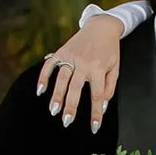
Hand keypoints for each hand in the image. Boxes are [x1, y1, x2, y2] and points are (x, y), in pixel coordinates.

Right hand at [37, 14, 122, 130]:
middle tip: (66, 122)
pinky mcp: (61, 51)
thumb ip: (109, 88)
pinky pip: (50, 65)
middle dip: (70, 106)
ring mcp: (71, 56)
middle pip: (76, 88)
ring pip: (61, 79)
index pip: (97, 95)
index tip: (94, 128)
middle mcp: (84, 63)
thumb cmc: (110, 51)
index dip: (96, 113)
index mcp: (99, 68)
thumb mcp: (115, 69)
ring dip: (56, 95)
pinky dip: (44, 77)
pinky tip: (40, 91)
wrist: (102, 27)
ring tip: (53, 111)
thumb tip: (101, 106)